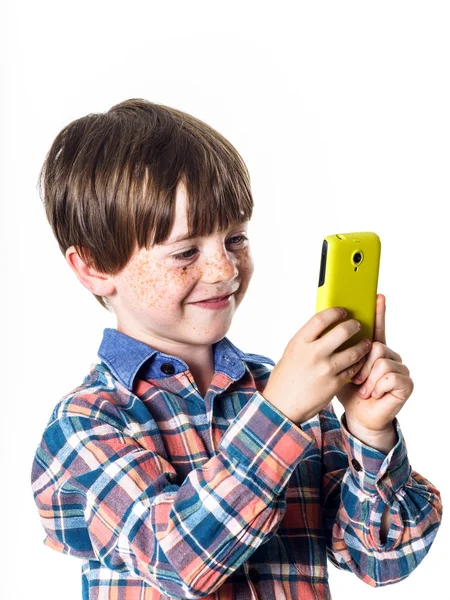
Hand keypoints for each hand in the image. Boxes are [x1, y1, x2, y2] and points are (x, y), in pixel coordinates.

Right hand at [262, 306, 373, 424]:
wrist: (282, 406)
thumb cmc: (286, 377)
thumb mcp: (292, 352)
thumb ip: (308, 340)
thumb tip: (326, 326)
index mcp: (299, 342)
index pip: (322, 318)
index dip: (335, 312)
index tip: (343, 311)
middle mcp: (313, 353)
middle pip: (342, 331)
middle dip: (354, 325)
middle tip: (357, 325)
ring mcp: (325, 369)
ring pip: (354, 351)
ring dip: (363, 345)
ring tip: (365, 343)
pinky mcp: (335, 384)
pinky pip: (354, 369)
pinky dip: (359, 363)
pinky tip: (359, 360)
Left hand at [336, 294, 413, 434]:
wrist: (359, 417)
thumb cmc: (347, 391)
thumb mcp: (337, 366)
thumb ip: (337, 349)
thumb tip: (327, 326)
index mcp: (372, 349)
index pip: (376, 327)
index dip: (378, 312)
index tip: (377, 296)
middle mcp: (388, 355)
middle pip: (374, 345)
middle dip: (361, 364)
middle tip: (356, 379)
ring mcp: (399, 368)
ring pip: (380, 361)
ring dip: (368, 379)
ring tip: (364, 389)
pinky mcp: (406, 382)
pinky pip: (389, 376)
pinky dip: (376, 388)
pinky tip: (374, 395)